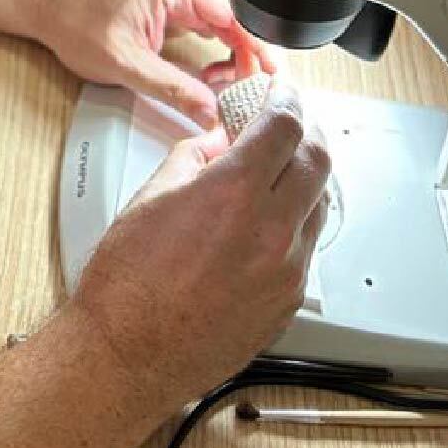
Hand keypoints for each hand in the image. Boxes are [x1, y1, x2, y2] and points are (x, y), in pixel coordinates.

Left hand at [30, 0, 277, 125]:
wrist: (48, 6)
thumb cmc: (76, 20)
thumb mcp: (127, 65)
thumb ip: (173, 90)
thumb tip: (210, 112)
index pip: (238, 17)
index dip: (260, 51)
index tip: (273, 80)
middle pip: (238, 22)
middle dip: (249, 60)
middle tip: (250, 95)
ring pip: (227, 28)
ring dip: (233, 59)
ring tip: (225, 89)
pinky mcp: (173, 6)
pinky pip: (210, 29)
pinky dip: (217, 54)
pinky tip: (210, 77)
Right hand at [68, 79, 332, 414]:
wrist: (129, 354)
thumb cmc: (127, 286)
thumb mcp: (150, 198)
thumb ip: (192, 160)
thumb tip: (214, 145)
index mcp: (232, 193)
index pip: (284, 127)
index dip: (286, 100)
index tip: (281, 93)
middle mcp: (269, 229)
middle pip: (317, 160)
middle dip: (308, 130)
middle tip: (292, 120)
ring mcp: (286, 269)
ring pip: (321, 204)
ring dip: (308, 175)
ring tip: (285, 166)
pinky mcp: (288, 301)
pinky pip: (308, 246)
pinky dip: (299, 219)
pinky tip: (275, 215)